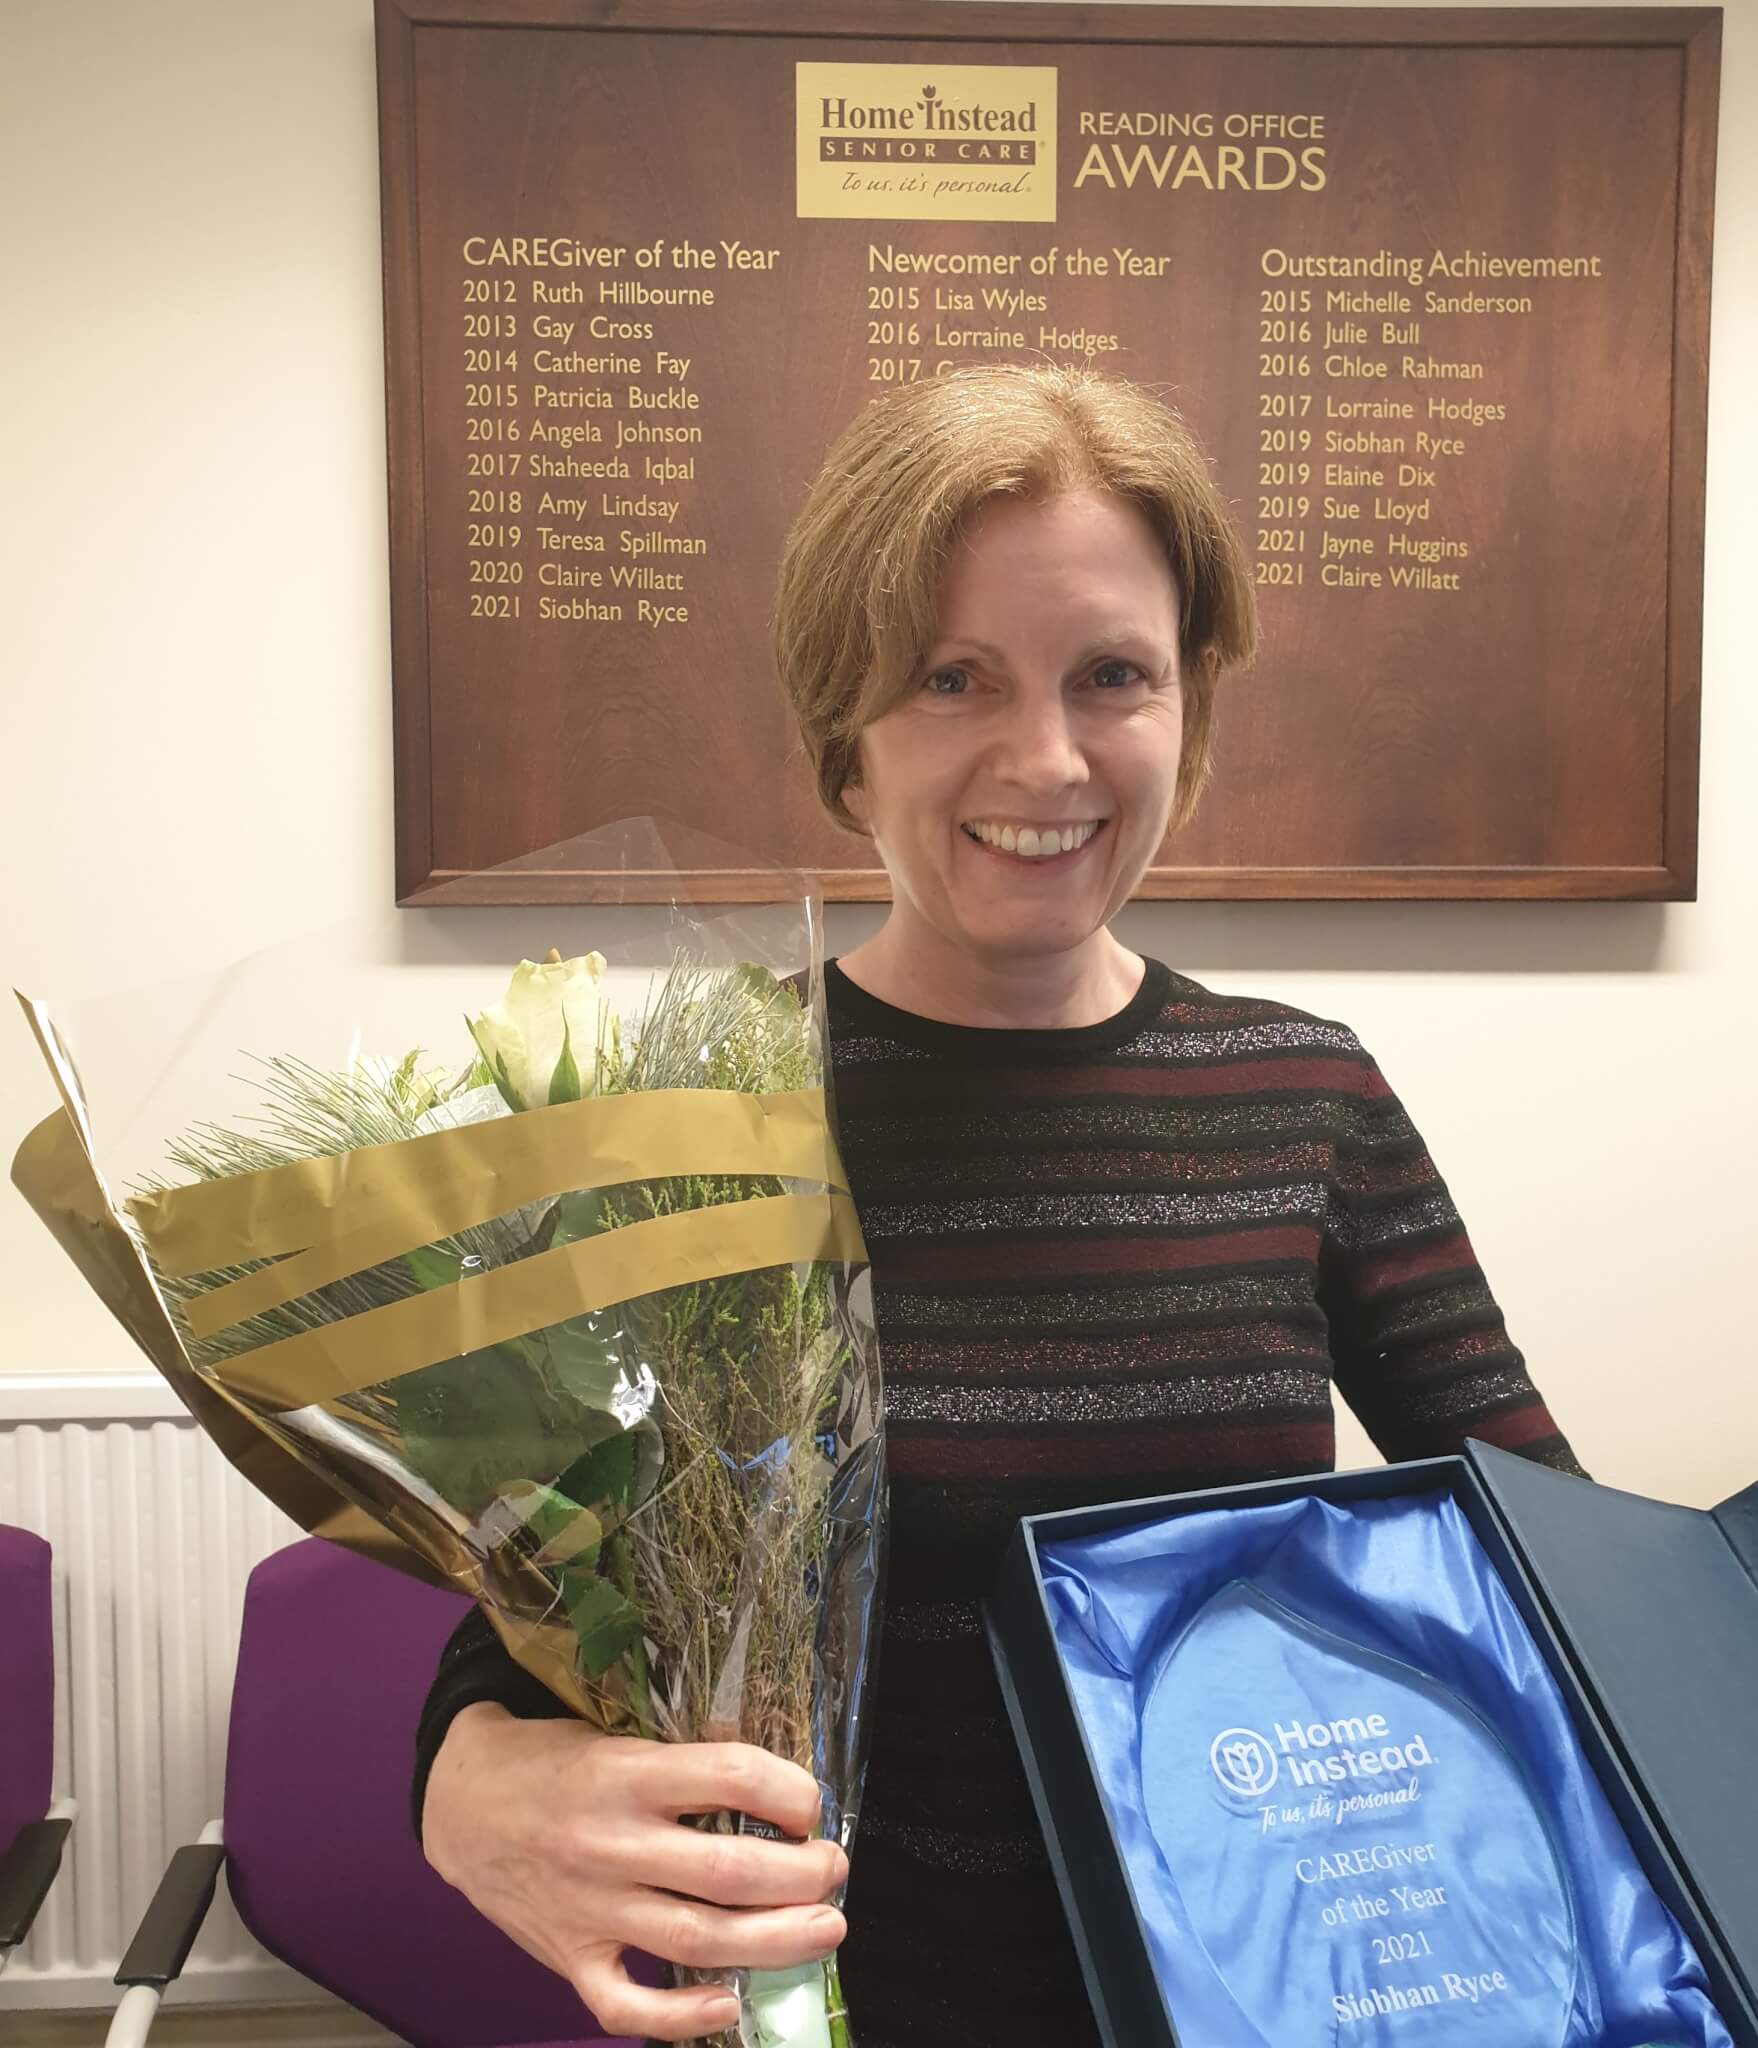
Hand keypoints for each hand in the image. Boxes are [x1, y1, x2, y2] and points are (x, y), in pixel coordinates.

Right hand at [422, 1703, 847, 2041]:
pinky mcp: (567, 1956)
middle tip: (834, 1869)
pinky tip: (729, 2003)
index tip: (811, 1803)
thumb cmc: (550, 1760)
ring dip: (774, 1940)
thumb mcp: (613, 1733)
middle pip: (728, 1871)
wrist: (459, 1801)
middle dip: (801, 1875)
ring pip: (697, 1939)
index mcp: (627, 1772)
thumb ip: (679, 1761)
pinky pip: (625, 2004)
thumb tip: (770, 1783)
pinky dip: (680, 2016)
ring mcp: (589, 1907)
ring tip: (825, 1928)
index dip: (788, 1790)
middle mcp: (611, 1842)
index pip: (730, 1775)